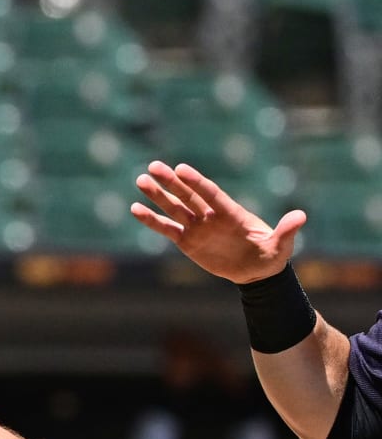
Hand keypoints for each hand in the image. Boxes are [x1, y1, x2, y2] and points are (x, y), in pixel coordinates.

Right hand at [132, 161, 304, 284]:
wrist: (255, 272)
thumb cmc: (270, 256)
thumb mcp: (280, 246)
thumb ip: (286, 231)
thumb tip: (301, 216)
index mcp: (231, 213)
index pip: (211, 194)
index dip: (196, 182)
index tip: (180, 169)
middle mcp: (211, 216)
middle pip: (188, 195)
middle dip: (170, 182)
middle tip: (153, 167)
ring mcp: (197, 227)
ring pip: (174, 208)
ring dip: (157, 195)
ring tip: (140, 181)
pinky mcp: (187, 241)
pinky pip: (167, 229)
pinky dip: (152, 220)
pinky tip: (136, 209)